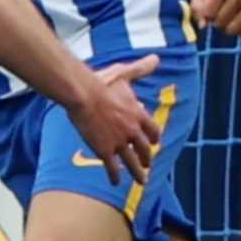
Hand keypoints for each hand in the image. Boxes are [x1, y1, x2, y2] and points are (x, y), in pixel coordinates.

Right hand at [65, 54, 162, 186]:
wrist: (83, 95)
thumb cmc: (102, 82)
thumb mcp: (125, 73)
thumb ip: (141, 68)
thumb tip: (156, 58)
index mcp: (138, 114)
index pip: (153, 130)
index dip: (154, 138)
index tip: (155, 142)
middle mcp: (132, 131)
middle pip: (145, 149)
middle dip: (146, 158)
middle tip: (147, 164)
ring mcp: (119, 142)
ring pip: (132, 163)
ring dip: (138, 173)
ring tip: (141, 181)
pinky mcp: (105, 151)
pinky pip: (112, 167)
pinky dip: (114, 176)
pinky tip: (114, 182)